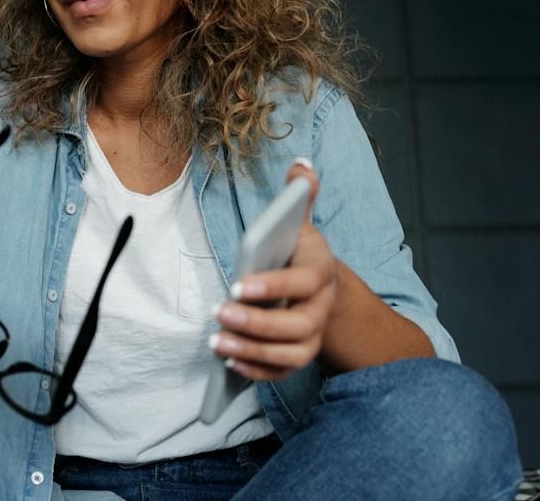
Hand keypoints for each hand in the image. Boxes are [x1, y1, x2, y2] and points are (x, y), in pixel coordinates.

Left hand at [210, 159, 338, 381]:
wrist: (322, 290)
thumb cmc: (300, 254)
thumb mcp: (301, 224)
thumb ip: (298, 197)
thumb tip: (301, 166)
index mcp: (321, 272)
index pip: (303, 281)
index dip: (274, 285)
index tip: (239, 285)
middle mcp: (321, 308)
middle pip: (298, 326)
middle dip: (258, 324)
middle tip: (221, 315)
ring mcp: (312, 336)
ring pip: (290, 354)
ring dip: (253, 352)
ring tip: (218, 343)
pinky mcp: (297, 357)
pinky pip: (281, 372)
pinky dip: (256, 372)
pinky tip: (229, 363)